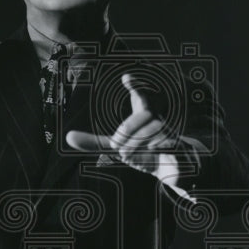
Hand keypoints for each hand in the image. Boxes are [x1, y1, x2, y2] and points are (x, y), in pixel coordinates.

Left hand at [66, 74, 194, 190]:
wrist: (174, 171)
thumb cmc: (145, 154)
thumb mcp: (118, 148)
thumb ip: (95, 142)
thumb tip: (68, 136)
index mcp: (143, 117)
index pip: (141, 97)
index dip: (136, 86)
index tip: (126, 77)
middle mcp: (159, 122)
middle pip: (143, 116)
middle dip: (127, 131)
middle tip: (117, 147)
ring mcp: (171, 133)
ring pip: (155, 131)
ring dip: (137, 144)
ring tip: (129, 156)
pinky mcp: (180, 148)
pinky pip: (170, 142)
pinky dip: (159, 147)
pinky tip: (152, 151)